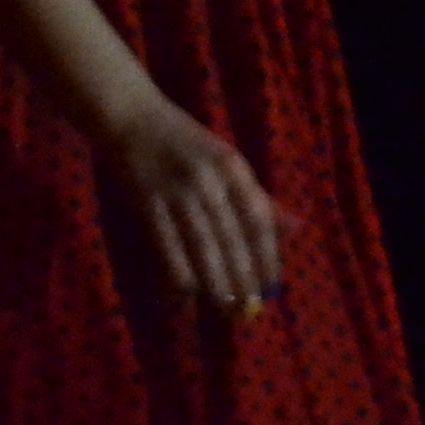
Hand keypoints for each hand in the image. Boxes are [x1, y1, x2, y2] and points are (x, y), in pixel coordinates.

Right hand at [105, 95, 289, 312]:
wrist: (130, 117)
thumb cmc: (183, 140)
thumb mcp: (227, 160)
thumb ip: (258, 196)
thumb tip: (294, 228)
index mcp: (232, 167)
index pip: (258, 219)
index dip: (266, 255)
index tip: (270, 284)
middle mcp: (208, 179)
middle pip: (231, 238)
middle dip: (242, 276)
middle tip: (249, 308)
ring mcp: (176, 190)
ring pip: (201, 245)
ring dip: (214, 280)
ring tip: (225, 307)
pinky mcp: (146, 201)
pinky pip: (167, 243)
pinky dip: (177, 270)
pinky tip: (186, 292)